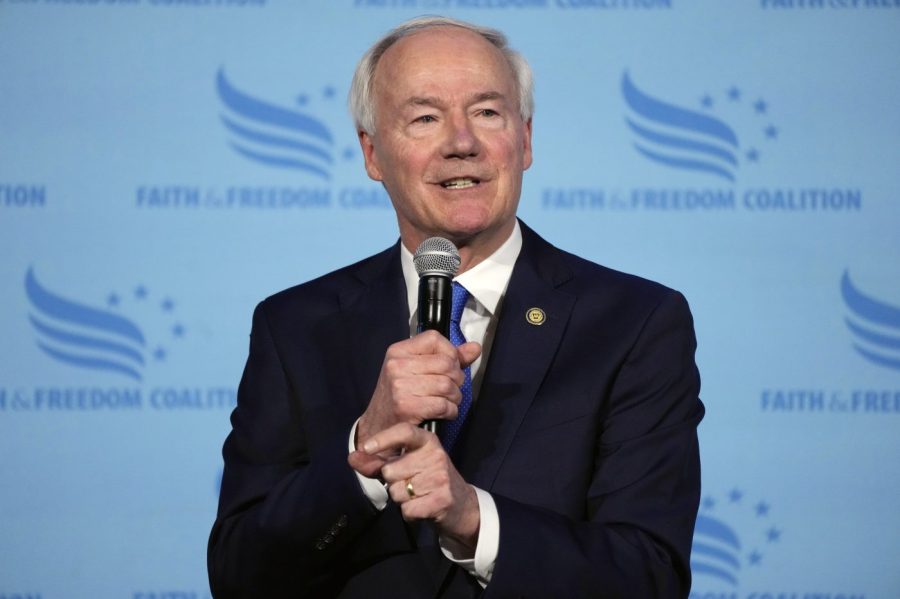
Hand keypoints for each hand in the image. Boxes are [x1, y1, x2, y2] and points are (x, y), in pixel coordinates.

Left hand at [349, 423, 479, 550]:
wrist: (461, 505)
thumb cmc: (428, 481)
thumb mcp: (406, 466)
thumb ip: (377, 462)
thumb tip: (352, 457)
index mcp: (427, 441)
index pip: (404, 431)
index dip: (383, 438)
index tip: (366, 447)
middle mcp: (435, 455)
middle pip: (391, 470)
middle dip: (392, 482)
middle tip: (410, 484)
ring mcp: (441, 477)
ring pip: (397, 492)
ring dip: (402, 499)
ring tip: (418, 496)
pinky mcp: (442, 499)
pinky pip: (407, 509)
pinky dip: (410, 514)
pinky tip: (422, 508)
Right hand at [355, 330, 479, 460]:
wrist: (378, 427)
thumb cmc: (401, 396)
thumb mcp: (417, 370)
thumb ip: (448, 357)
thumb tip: (475, 348)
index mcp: (398, 351)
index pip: (434, 339)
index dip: (450, 353)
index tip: (449, 367)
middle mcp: (396, 365)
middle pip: (446, 364)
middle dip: (457, 379)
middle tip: (452, 389)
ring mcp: (400, 386)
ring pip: (447, 385)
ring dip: (455, 397)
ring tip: (449, 401)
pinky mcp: (406, 407)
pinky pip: (443, 405)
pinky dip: (450, 411)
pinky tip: (445, 413)